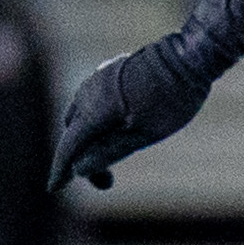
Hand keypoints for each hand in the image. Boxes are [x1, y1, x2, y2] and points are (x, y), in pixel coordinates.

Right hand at [50, 37, 214, 191]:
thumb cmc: (171, 100)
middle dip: (83, 158)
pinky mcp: (109, 72)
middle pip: (74, 132)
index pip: (69, 145)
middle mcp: (89, 91)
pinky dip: (97, 121)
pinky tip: (117, 130)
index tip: (54, 188)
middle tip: (108, 181)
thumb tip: (79, 169)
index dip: (60, 169)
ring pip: (81, 115)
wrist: (189, 57)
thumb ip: (108, 152)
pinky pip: (92, 100)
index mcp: (95, 109)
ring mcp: (98, 78)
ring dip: (90, 138)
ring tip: (112, 157)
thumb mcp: (143, 135)